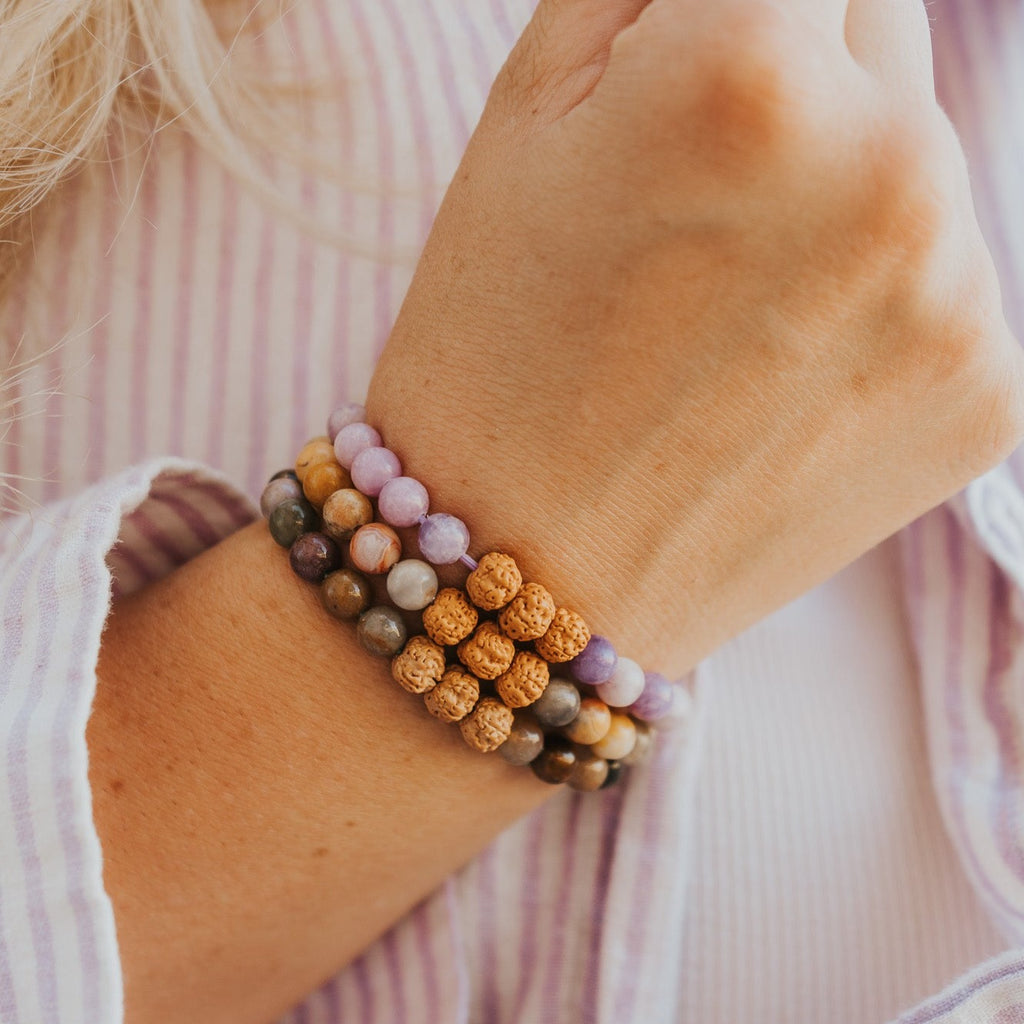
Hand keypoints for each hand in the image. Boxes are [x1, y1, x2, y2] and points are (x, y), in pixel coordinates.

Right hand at [367, 0, 1023, 676]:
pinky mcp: (989, 400)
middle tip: (691, 195)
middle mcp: (888, 174)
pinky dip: (878, 303)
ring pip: (920, 163)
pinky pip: (947, 284)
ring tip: (727, 304)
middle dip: (795, 81)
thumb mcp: (529, 115)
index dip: (731, 15)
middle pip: (880, 34)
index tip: (701, 67)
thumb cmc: (494, 349)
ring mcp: (957, 299)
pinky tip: (780, 371)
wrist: (522, 570)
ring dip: (843, 194)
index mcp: (747, 76)